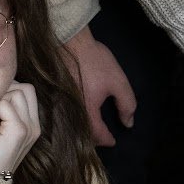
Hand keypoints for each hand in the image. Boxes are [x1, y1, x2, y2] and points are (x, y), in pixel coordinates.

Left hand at [0, 81, 39, 179]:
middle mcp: (35, 126)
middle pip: (26, 87)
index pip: (27, 91)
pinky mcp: (19, 131)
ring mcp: (29, 128)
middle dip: (3, 92)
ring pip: (16, 92)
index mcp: (31, 125)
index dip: (7, 91)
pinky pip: (5, 104)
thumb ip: (1, 111)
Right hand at [62, 25, 135, 146]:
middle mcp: (71, 112)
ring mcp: (60, 105)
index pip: (98, 134)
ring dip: (83, 131)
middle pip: (82, 135)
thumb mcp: (118, 82)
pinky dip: (74, 121)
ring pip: (72, 126)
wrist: (69, 42)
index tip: (113, 141)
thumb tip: (128, 123)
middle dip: (94, 140)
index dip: (107, 140)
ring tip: (92, 130)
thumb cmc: (94, 61)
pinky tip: (79, 116)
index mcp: (88, 111)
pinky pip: (64, 116)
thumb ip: (127, 104)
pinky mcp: (55, 97)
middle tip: (104, 138)